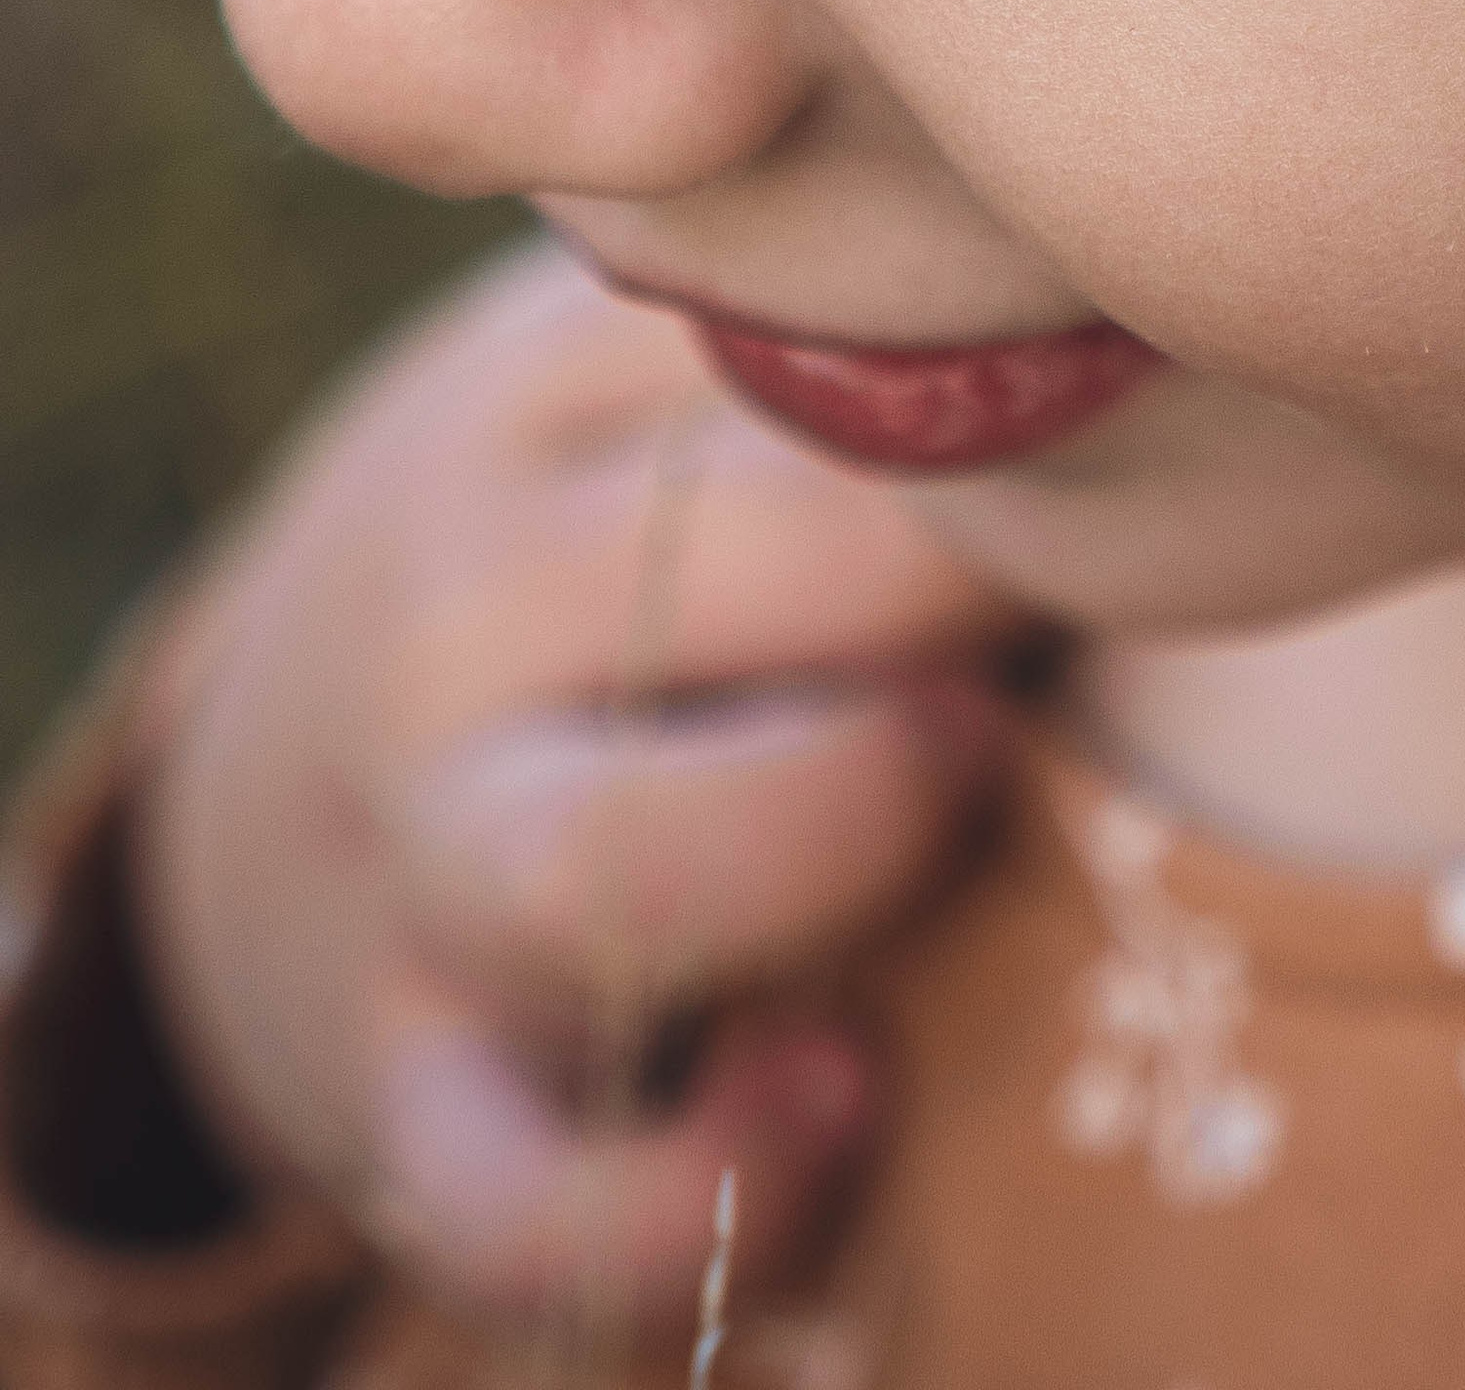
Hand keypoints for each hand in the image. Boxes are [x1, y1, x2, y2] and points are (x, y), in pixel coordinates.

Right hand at [134, 239, 1020, 1320]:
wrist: (305, 762)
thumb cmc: (610, 521)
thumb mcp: (669, 354)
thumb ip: (845, 304)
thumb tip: (1132, 300)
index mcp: (534, 393)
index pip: (803, 342)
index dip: (1009, 397)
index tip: (1097, 402)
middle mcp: (449, 618)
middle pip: (753, 577)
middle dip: (967, 589)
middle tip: (1051, 594)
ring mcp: (416, 863)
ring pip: (606, 868)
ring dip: (840, 830)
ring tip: (969, 774)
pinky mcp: (411, 1090)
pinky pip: (520, 1191)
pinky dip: (685, 1188)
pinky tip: (844, 1091)